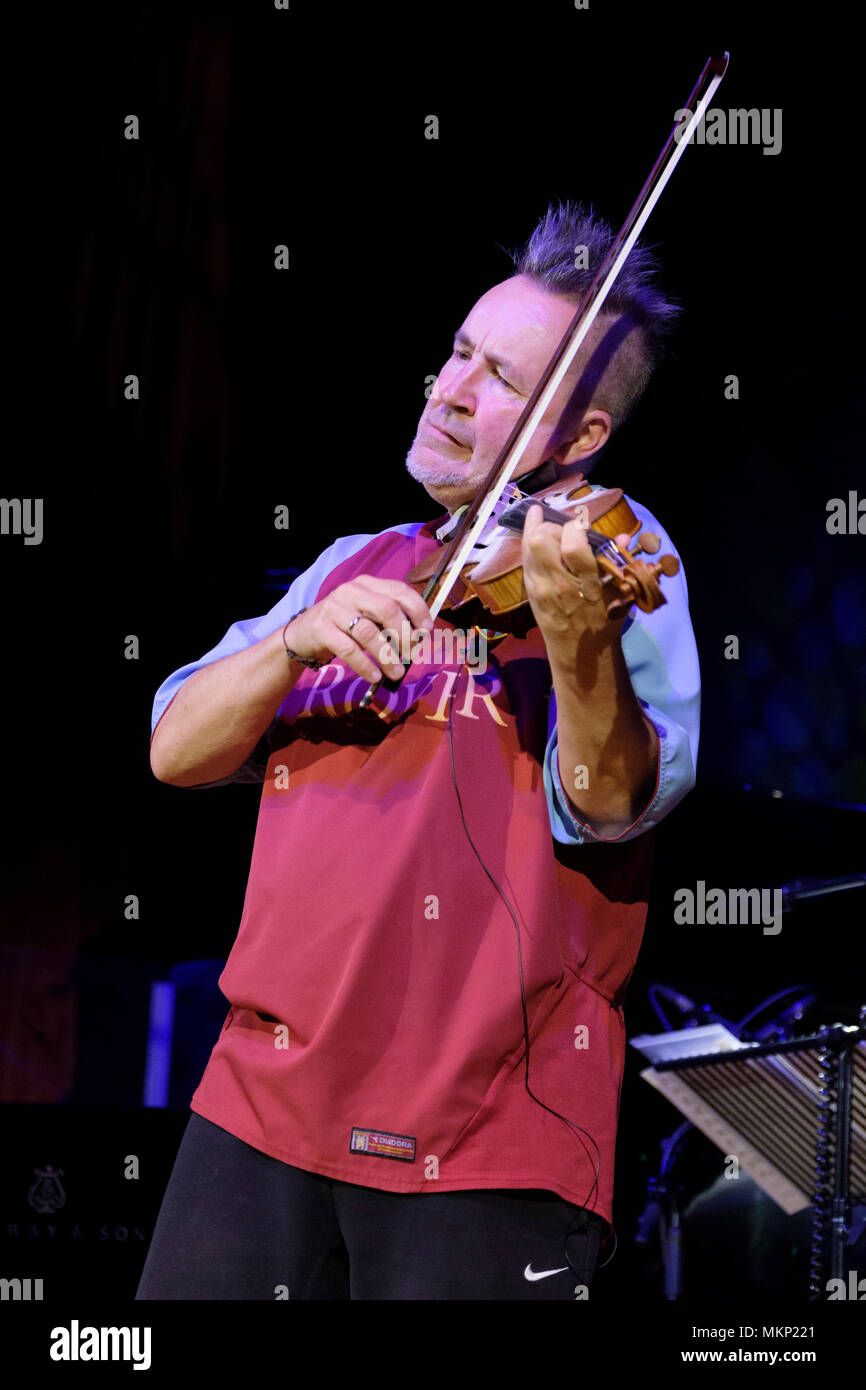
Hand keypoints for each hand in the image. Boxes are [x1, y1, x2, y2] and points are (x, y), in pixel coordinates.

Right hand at [282, 577, 433, 682]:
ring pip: (368, 632)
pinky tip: (375, 676)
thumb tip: (418, 640)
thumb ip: (388, 621)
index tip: (427, 631)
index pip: (399, 590)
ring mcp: (334, 608)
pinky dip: (365, 665)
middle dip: (404, 633)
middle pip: (386, 608)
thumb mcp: (366, 615)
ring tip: (397, 673)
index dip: (418, 610)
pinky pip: (348, 649)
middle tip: (411, 653)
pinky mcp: (321, 628)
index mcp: (367, 585)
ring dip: (387, 655)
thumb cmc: (342, 625)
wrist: (302, 634)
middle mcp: (351, 591)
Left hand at [521, 504, 631, 656]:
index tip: (583, 524)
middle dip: (553, 526)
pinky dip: (529, 542)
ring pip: (528, 546)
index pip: (573, 546)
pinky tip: (534, 529)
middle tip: (564, 531)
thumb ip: (620, 562)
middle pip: (541, 541)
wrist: (581, 652)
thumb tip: (623, 537)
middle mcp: (559, 585)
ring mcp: (540, 588)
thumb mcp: (620, 594)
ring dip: (537, 530)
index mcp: (586, 585)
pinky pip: (525, 558)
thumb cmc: (605, 621)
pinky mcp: (530, 591)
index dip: (577, 526)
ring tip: (546, 523)